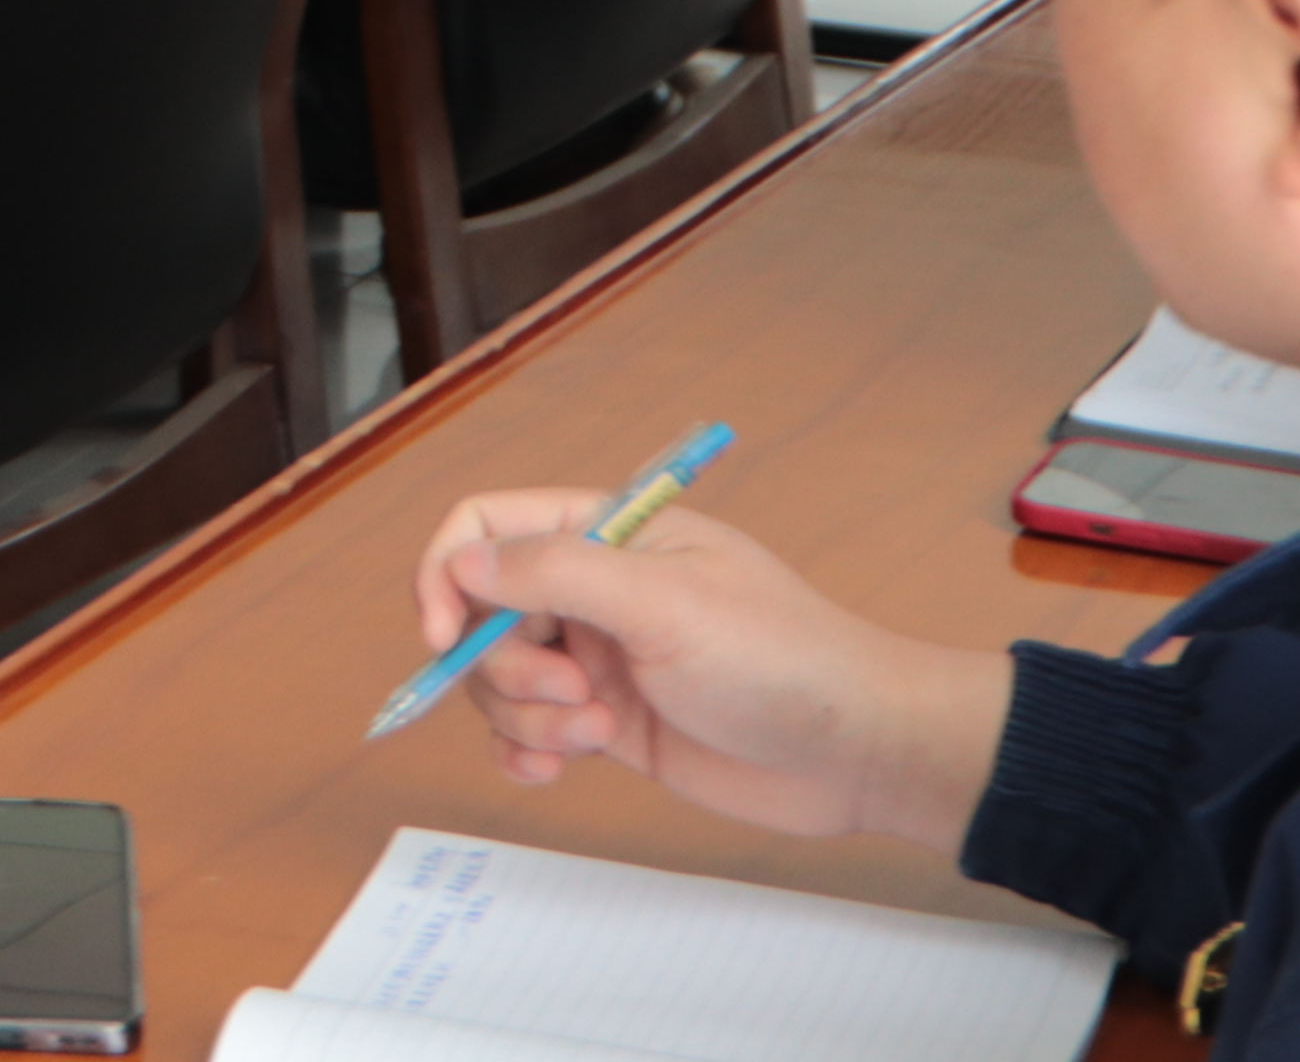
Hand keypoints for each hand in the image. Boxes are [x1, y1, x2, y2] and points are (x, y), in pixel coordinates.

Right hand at [410, 494, 1009, 848]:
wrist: (857, 752)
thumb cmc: (778, 658)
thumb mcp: (664, 604)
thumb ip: (557, 573)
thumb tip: (461, 564)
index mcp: (606, 534)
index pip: (486, 527)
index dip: (445, 574)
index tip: (442, 637)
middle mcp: (593, 591)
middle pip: (481, 614)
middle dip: (504, 665)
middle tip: (573, 694)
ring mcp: (600, 659)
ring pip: (502, 680)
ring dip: (529, 715)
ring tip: (600, 735)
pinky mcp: (610, 723)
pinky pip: (530, 731)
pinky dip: (525, 751)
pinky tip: (551, 772)